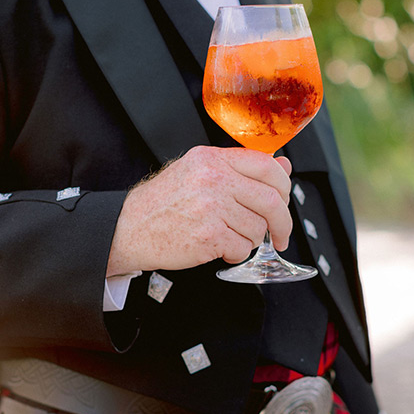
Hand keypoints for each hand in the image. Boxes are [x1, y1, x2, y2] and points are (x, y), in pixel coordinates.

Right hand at [107, 146, 292, 274]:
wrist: (128, 229)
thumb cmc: (161, 203)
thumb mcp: (197, 172)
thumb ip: (239, 168)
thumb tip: (282, 165)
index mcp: (211, 159)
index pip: (267, 165)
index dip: (284, 185)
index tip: (284, 201)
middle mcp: (212, 179)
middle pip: (271, 200)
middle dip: (282, 223)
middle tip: (280, 234)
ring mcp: (211, 208)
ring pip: (258, 228)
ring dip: (250, 239)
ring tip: (230, 237)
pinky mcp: (208, 237)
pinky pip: (242, 248)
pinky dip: (236, 254)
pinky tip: (221, 249)